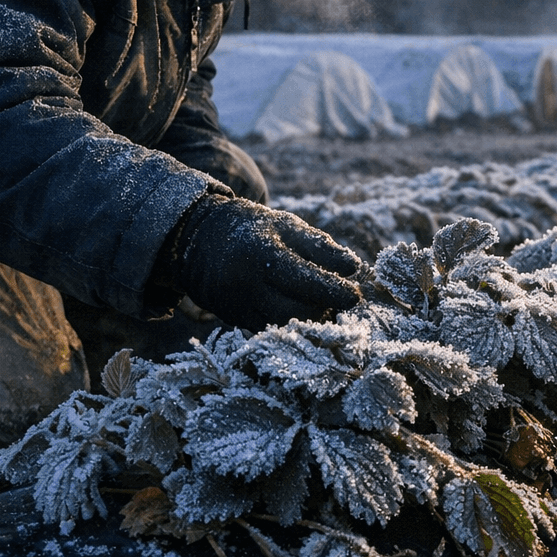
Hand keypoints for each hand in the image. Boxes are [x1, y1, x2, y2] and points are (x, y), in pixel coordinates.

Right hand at [161, 195, 361, 329]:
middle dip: (324, 308)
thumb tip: (354, 267)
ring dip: (309, 320)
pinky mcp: (233, 320)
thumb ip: (320, 246)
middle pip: (294, 310)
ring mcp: (236, 305)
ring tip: (324, 306)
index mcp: (260, 253)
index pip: (303, 279)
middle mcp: (244, 284)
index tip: (356, 295)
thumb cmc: (253, 229)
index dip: (333, 291)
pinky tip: (302, 312)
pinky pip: (269, 330)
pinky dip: (290, 325)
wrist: (199, 241)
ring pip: (282, 325)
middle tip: (342, 301)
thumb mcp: (286, 226)